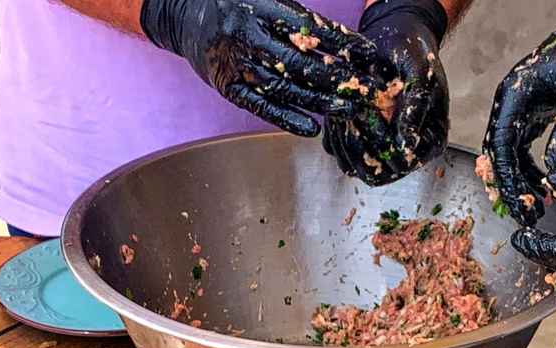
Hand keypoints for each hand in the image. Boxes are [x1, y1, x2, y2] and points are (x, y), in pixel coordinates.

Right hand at [140, 0, 387, 136]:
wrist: (186, 14)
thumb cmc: (238, 4)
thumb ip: (301, 19)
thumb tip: (345, 44)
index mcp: (260, 7)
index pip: (310, 29)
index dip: (343, 43)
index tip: (369, 55)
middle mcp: (247, 35)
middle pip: (299, 63)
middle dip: (336, 78)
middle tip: (364, 90)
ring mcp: (235, 63)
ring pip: (284, 87)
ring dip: (319, 101)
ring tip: (347, 109)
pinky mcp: (228, 86)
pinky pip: (261, 106)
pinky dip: (287, 118)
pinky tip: (312, 127)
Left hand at [323, 0, 449, 184]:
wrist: (394, 39)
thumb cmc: (414, 54)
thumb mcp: (421, 75)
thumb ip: (416, 109)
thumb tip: (407, 146)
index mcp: (430, 142)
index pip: (403, 164)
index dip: (383, 147)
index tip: (371, 116)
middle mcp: (406, 152)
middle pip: (376, 174)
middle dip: (360, 147)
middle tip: (352, 115)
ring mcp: (381, 148)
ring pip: (354, 167)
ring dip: (344, 143)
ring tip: (343, 112)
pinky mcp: (358, 139)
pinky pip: (339, 152)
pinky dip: (334, 136)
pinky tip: (337, 112)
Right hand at [480, 0, 555, 225]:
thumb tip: (555, 174)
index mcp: (513, 94)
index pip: (500, 145)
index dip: (507, 179)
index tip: (518, 204)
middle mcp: (511, 103)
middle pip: (499, 154)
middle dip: (510, 187)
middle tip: (526, 215)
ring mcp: (521, 108)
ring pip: (510, 154)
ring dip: (520, 181)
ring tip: (538, 207)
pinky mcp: (535, 114)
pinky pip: (524, 148)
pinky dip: (531, 169)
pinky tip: (545, 186)